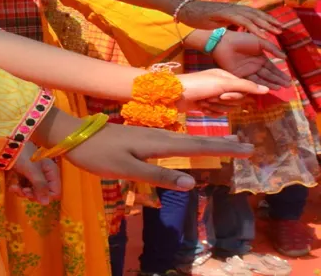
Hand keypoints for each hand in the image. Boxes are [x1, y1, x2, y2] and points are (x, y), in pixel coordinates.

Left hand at [14, 142, 61, 203]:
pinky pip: (25, 187)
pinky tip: (12, 187)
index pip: (55, 192)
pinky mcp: (24, 175)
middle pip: (43, 194)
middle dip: (32, 194)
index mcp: (51, 172)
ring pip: (33, 192)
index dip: (45, 196)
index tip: (33, 194)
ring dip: (23, 192)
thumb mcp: (32, 170)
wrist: (6, 142)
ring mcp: (35, 175)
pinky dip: (19, 189)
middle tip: (23, 191)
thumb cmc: (22, 154)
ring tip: (14, 187)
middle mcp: (45, 174)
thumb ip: (40, 187)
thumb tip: (46, 203)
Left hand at [61, 122, 250, 189]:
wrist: (72, 135)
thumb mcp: (127, 169)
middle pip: (196, 140)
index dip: (223, 149)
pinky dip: (189, 142)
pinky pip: (173, 140)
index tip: (248, 149)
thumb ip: (158, 177)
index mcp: (157, 143)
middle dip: (222, 144)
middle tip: (248, 146)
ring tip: (229, 142)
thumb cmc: (97, 155)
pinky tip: (188, 145)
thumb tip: (191, 184)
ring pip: (185, 139)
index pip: (197, 146)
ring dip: (208, 141)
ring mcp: (148, 135)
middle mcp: (157, 136)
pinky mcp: (139, 138)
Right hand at [176, 0, 282, 39]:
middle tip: (282, 28)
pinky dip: (254, 28)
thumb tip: (234, 27)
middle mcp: (234, 8)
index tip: (276, 25)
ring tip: (277, 32)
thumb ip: (227, 22)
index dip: (266, 18)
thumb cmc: (199, 17)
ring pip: (253, 17)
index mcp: (233, 9)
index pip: (253, 13)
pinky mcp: (225, 14)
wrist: (185, 10)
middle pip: (256, 14)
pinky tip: (262, 35)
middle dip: (270, 21)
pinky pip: (243, 21)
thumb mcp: (217, 20)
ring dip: (266, 24)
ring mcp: (230, 10)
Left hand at [177, 68, 267, 110]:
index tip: (223, 95)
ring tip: (203, 102)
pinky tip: (200, 108)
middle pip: (236, 101)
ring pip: (227, 109)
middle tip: (210, 98)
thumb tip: (267, 89)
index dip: (235, 96)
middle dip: (222, 102)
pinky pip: (217, 113)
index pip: (243, 90)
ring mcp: (214, 96)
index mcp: (226, 77)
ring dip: (215, 107)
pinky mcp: (207, 106)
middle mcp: (221, 86)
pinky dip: (209, 112)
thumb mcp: (223, 83)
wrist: (174, 95)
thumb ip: (245, 86)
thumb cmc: (198, 85)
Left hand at [209, 30, 290, 88]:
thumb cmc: (241, 39)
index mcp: (260, 58)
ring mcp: (247, 71)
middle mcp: (255, 66)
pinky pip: (250, 82)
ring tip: (280, 88)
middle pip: (269, 75)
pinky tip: (266, 89)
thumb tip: (285, 57)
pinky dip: (258, 86)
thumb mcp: (259, 42)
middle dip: (278, 81)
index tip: (289, 79)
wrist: (224, 42)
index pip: (272, 68)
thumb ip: (272, 49)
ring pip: (261, 80)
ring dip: (271, 84)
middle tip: (288, 86)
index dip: (280, 74)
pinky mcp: (239, 76)